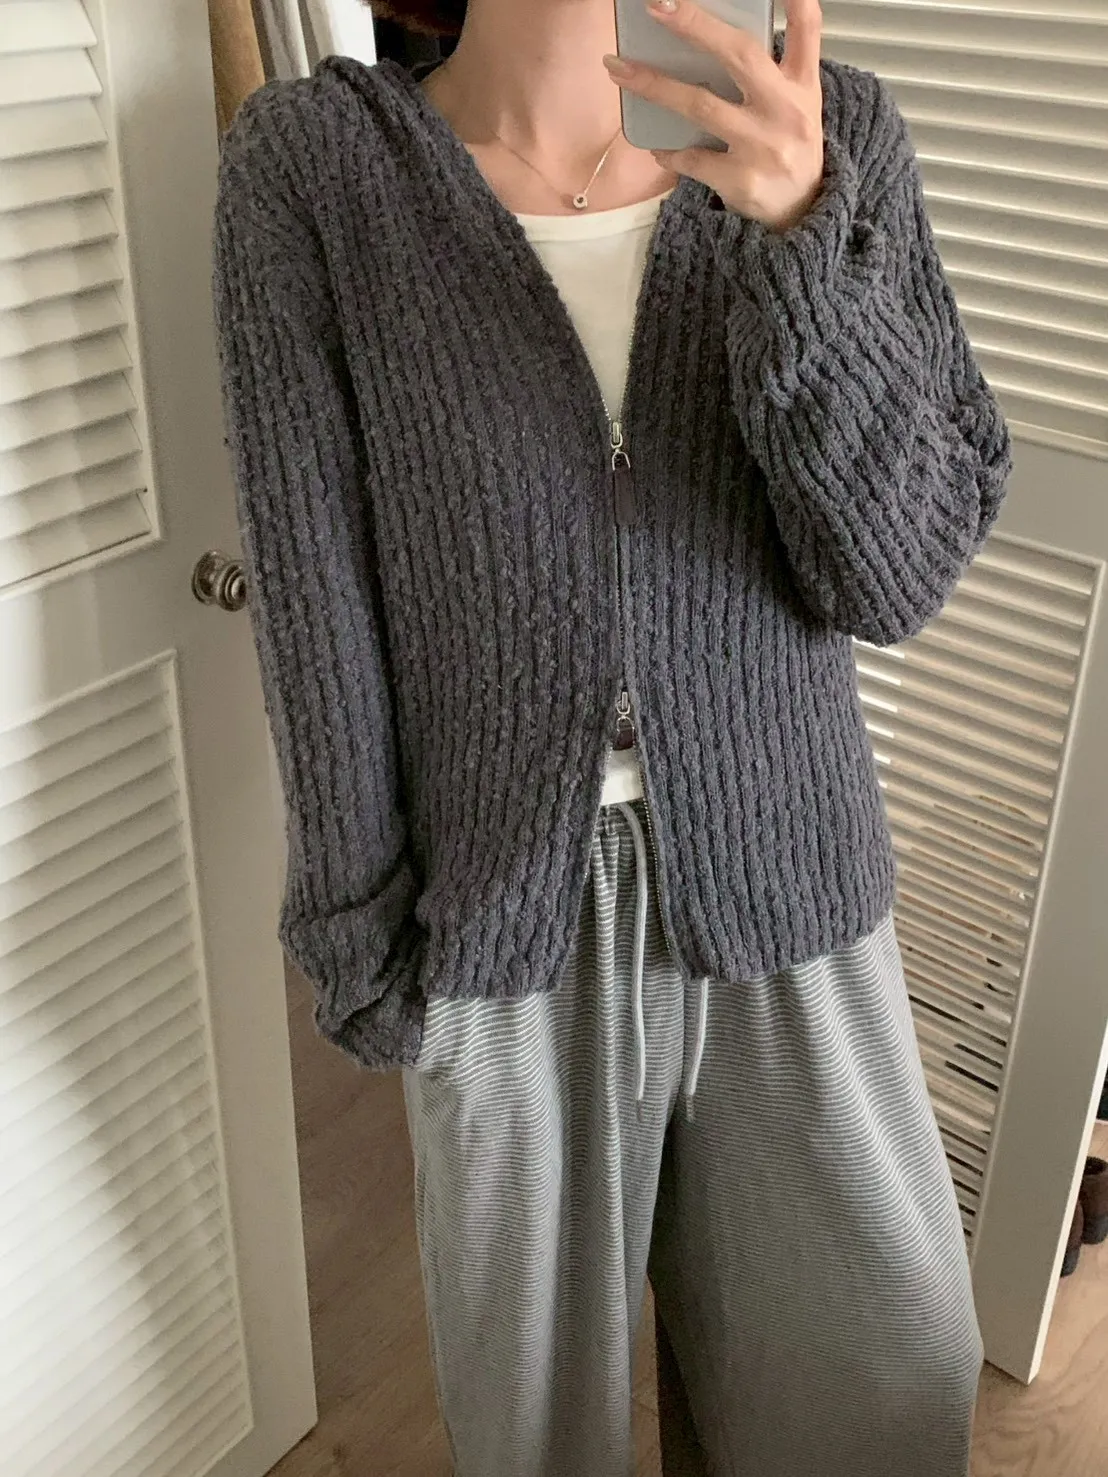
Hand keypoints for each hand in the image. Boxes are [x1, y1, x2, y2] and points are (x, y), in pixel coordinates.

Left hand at [603, 0, 824, 231]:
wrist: (800, 213)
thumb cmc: (788, 146)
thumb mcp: (799, 103)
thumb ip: (774, 68)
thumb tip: (710, 36)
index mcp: (802, 84)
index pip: (806, 28)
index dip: (794, 0)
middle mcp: (786, 110)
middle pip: (740, 55)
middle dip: (696, 26)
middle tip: (656, 6)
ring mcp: (763, 146)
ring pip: (700, 105)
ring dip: (653, 85)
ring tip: (618, 69)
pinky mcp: (741, 180)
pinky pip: (690, 158)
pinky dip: (668, 151)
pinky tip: (656, 146)